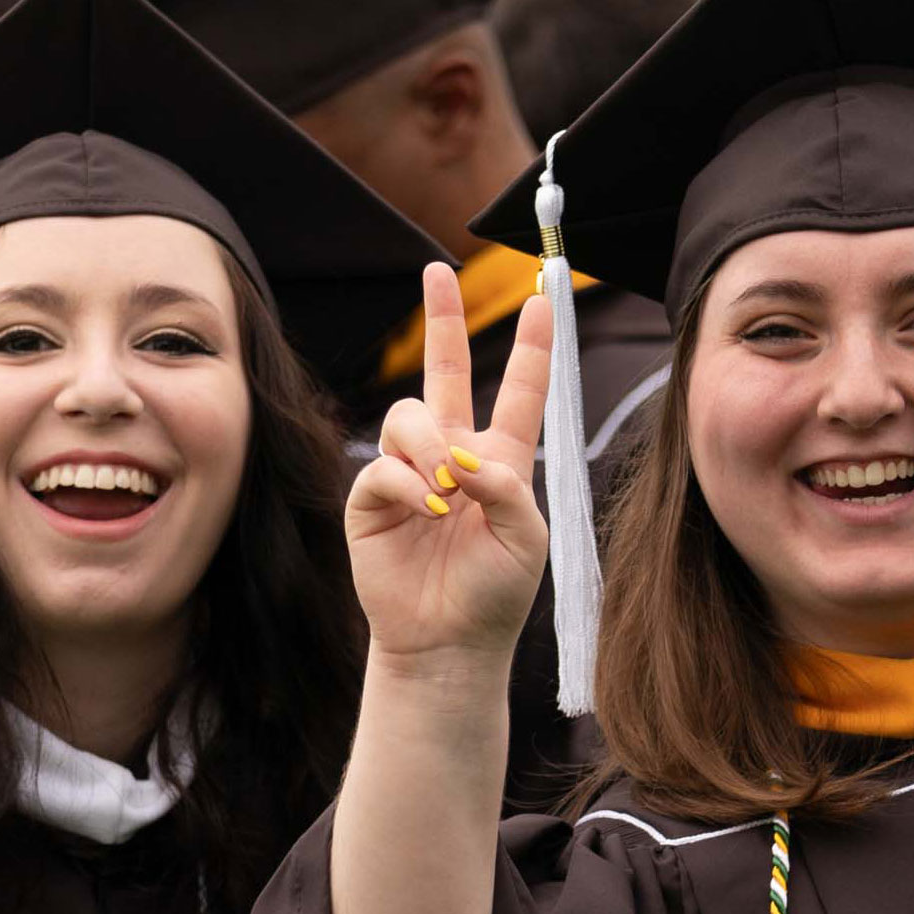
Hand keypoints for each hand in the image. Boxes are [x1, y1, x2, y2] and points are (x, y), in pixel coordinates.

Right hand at [346, 262, 553, 665]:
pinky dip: (408, 484)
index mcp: (499, 460)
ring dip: (429, 446)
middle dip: (441, 319)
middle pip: (444, 371)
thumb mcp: (526, 537)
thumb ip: (508, 486)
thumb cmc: (495, 594)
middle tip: (435, 271)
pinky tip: (428, 510)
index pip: (517, 392)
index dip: (530, 348)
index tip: (542, 299)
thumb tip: (463, 457)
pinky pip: (383, 464)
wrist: (448, 642)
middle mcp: (452, 455)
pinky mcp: (371, 498)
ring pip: (409, 417)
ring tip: (446, 491)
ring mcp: (408, 473)